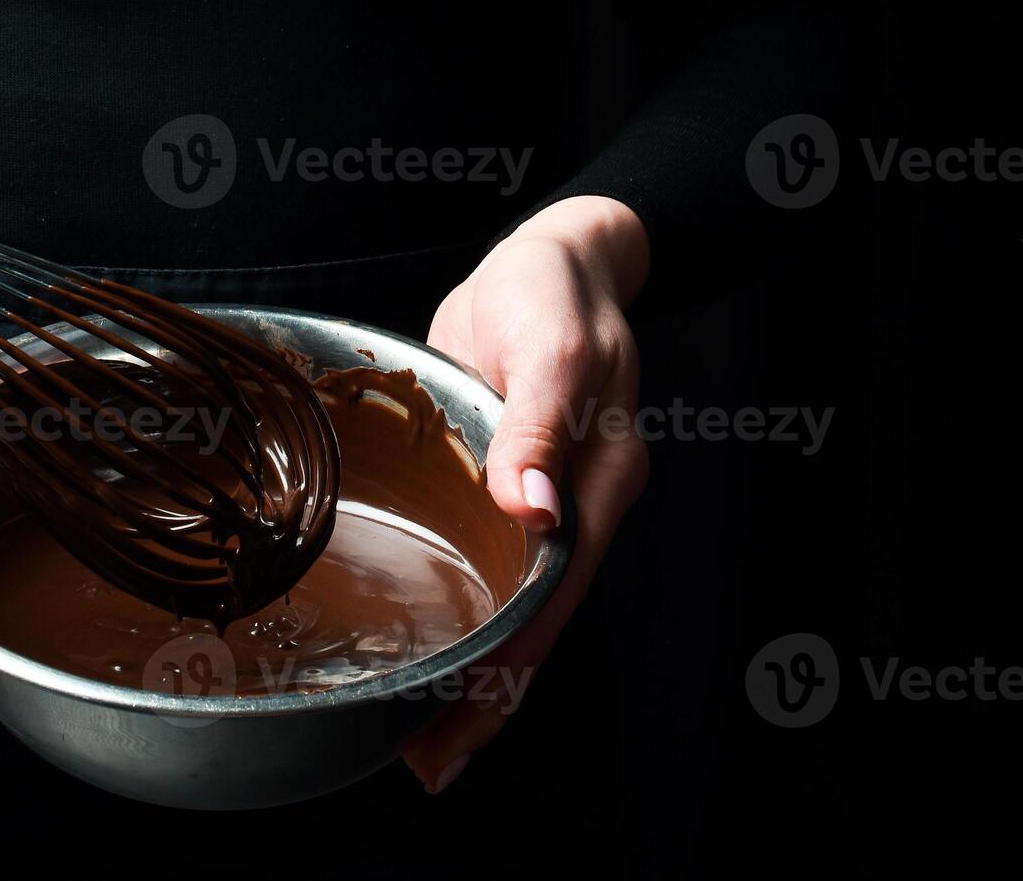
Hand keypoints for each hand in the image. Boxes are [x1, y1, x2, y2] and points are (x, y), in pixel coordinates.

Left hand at [403, 194, 650, 791]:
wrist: (556, 258)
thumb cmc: (550, 289)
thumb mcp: (549, 345)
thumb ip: (539, 425)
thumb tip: (532, 510)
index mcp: (598, 481)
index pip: (554, 597)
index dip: (510, 664)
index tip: (464, 715)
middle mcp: (581, 506)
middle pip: (540, 624)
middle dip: (490, 698)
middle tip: (429, 762)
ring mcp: (553, 505)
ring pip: (521, 612)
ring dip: (478, 676)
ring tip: (424, 738)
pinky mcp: (520, 492)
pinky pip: (502, 575)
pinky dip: (474, 624)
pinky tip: (437, 655)